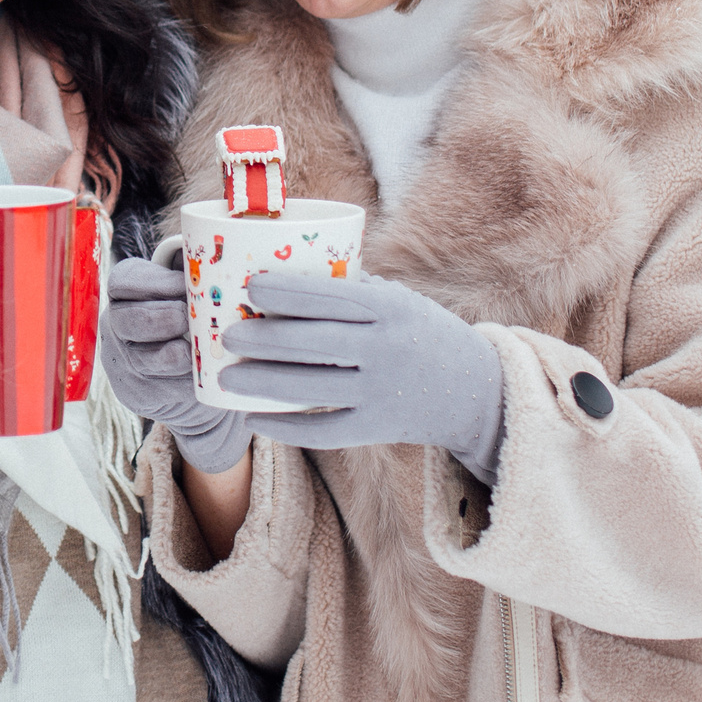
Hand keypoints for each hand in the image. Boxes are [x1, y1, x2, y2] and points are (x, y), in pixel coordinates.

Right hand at [100, 257, 266, 473]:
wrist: (176, 366)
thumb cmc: (188, 313)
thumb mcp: (186, 288)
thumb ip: (200, 270)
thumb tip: (234, 252)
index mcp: (125, 291)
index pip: (124, 281)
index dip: (154, 282)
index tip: (186, 285)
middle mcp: (118, 324)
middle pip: (128, 320)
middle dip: (162, 318)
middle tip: (188, 318)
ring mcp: (126, 361)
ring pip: (142, 358)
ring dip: (172, 354)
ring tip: (198, 350)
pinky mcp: (141, 392)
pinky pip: (161, 388)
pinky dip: (185, 383)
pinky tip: (206, 376)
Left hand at [219, 272, 505, 483]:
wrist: (475, 391)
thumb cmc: (422, 332)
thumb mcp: (398, 300)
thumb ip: (351, 288)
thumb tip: (285, 270)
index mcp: (389, 309)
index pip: (333, 297)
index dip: (289, 292)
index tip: (251, 287)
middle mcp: (385, 349)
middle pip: (316, 343)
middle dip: (266, 339)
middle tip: (228, 335)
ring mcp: (381, 391)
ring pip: (314, 388)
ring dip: (265, 383)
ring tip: (226, 377)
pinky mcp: (376, 427)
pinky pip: (325, 431)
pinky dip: (287, 428)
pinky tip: (254, 419)